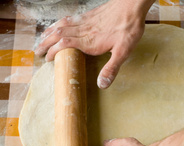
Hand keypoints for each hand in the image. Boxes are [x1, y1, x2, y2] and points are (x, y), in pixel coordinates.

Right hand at [35, 0, 153, 87]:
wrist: (131, 6)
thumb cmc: (128, 28)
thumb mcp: (123, 52)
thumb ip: (111, 68)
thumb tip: (102, 85)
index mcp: (88, 41)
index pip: (64, 44)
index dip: (53, 51)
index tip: (48, 59)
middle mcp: (83, 30)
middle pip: (58, 34)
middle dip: (46, 43)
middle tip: (37, 51)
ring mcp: (84, 21)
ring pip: (61, 25)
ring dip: (49, 32)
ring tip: (41, 38)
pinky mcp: (88, 15)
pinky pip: (68, 19)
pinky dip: (58, 23)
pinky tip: (57, 25)